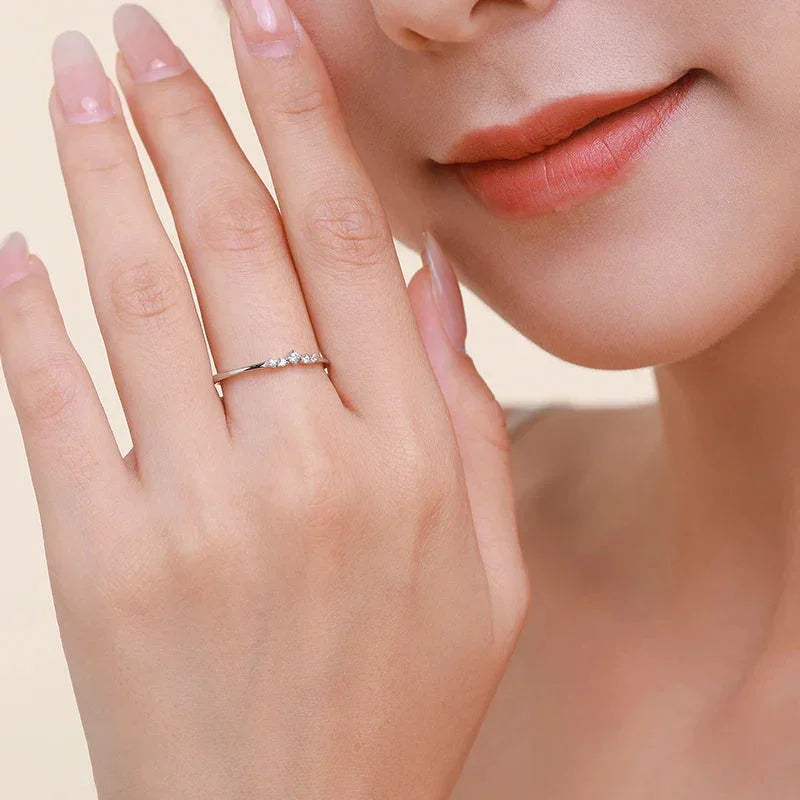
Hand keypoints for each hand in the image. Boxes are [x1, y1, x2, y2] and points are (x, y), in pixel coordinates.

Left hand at [0, 4, 528, 796]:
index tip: (265, 29)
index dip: (303, 122)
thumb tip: (426, 284)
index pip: (350, 244)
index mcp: (411, 460)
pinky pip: (55, 411)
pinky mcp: (104, 566)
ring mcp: (199, 515)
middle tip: (143, 33)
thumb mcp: (487, 567)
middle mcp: (311, 468)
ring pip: (140, 303)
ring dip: (100, 178)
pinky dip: (28, 318)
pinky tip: (15, 244)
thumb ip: (464, 417)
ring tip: (75, 85)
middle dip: (188, 119)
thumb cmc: (403, 698)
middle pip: (238, 248)